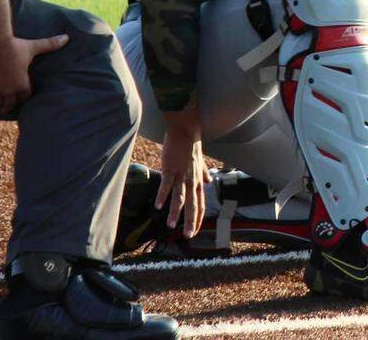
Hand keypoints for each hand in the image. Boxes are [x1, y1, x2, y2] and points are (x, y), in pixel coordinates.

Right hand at [0, 34, 67, 114]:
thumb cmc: (15, 45)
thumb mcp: (34, 47)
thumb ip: (50, 45)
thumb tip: (66, 37)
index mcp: (22, 84)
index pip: (23, 99)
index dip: (20, 99)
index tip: (17, 98)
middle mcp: (9, 90)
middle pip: (8, 106)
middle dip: (6, 106)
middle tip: (3, 106)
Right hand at [156, 112, 211, 237]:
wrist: (185, 131)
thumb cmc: (191, 147)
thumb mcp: (201, 163)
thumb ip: (204, 174)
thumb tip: (210, 180)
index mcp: (198, 181)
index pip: (200, 204)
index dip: (198, 218)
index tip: (194, 230)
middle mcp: (191, 181)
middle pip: (192, 205)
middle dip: (190, 221)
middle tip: (187, 235)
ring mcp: (181, 175)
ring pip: (179, 198)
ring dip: (175, 212)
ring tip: (170, 225)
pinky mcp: (170, 169)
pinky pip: (166, 185)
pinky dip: (162, 196)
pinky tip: (157, 206)